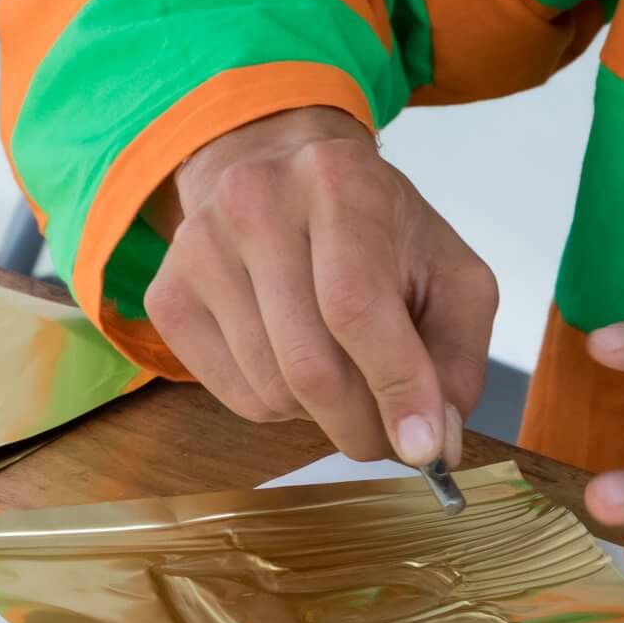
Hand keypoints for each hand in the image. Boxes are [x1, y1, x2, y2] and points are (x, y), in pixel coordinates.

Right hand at [143, 106, 496, 465]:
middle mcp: (255, 202)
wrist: (282, 173)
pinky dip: (281, 407)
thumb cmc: (378, 231)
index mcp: (339, 182)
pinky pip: (235, 396)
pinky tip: (297, 361)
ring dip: (323, 415)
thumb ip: (456, 357)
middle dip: (362, 424)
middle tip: (390, 437)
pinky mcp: (168, 294)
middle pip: (309, 364)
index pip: (356, 306)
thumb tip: (432, 442)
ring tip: (346, 374)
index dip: (395, 387)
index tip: (423, 449)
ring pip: (271, 391)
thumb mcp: (449, 274)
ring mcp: (200, 249)